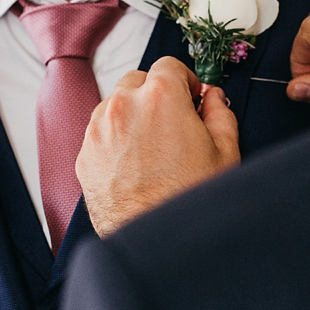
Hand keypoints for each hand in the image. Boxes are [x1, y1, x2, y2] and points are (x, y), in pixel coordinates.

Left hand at [77, 57, 239, 236]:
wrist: (158, 244)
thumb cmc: (192, 200)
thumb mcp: (225, 152)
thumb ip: (220, 113)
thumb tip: (212, 97)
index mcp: (160, 97)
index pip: (169, 65)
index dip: (184, 81)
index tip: (190, 100)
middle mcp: (122, 106)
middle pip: (138, 80)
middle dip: (156, 94)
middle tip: (173, 123)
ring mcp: (98, 131)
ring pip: (115, 104)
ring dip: (133, 114)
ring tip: (153, 147)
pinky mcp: (84, 156)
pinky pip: (100, 133)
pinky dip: (115, 139)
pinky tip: (135, 165)